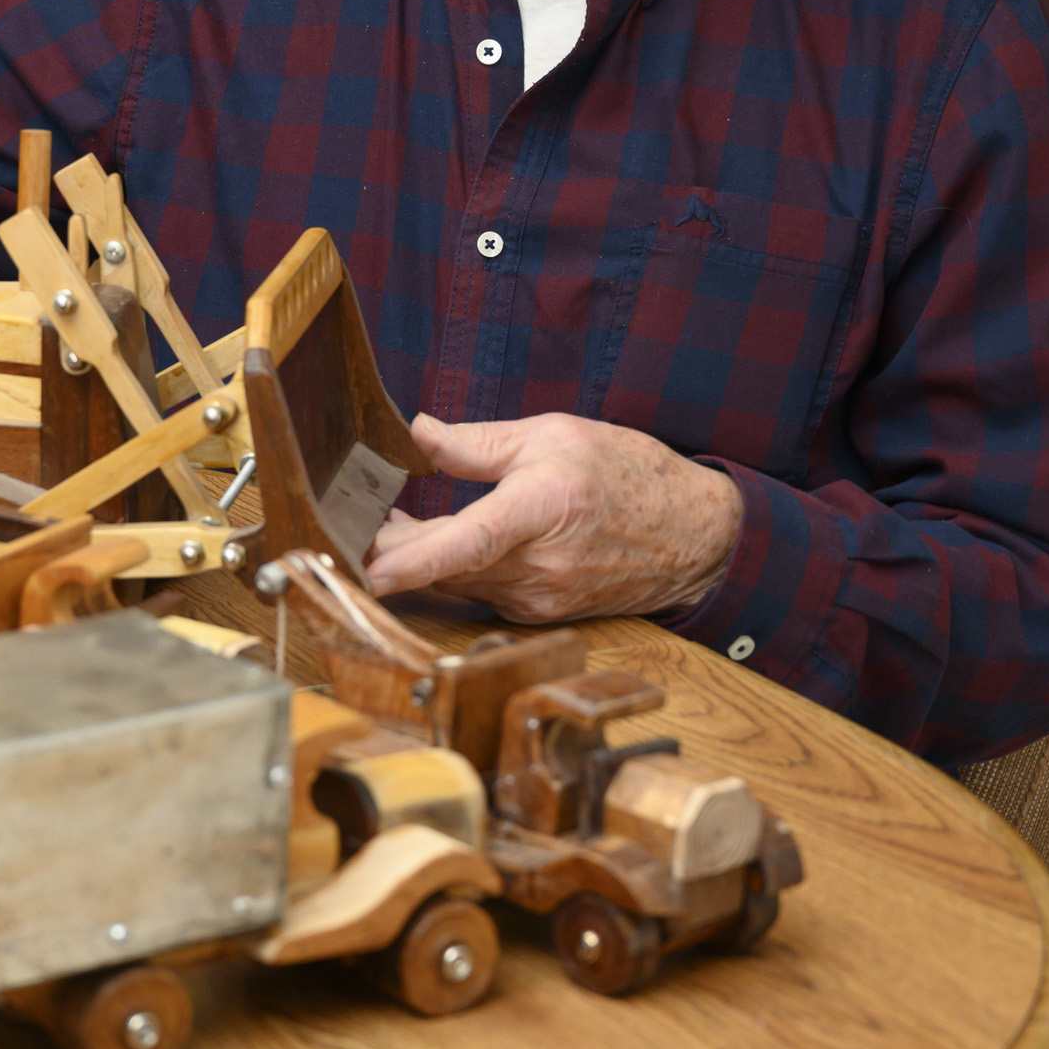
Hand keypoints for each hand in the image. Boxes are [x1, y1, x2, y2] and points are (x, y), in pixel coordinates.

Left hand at [367, 412, 741, 622]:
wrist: (693, 534)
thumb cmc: (628, 474)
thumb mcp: (553, 435)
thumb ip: (479, 442)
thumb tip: (419, 434)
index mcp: (543, 508)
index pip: (469, 540)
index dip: (416, 559)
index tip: (372, 569)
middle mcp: (540, 566)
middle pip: (446, 566)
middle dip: (395, 549)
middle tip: (355, 521)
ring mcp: (540, 599)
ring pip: (459, 581)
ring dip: (424, 557)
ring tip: (392, 523)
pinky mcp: (540, 614)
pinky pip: (482, 592)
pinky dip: (458, 569)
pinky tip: (445, 542)